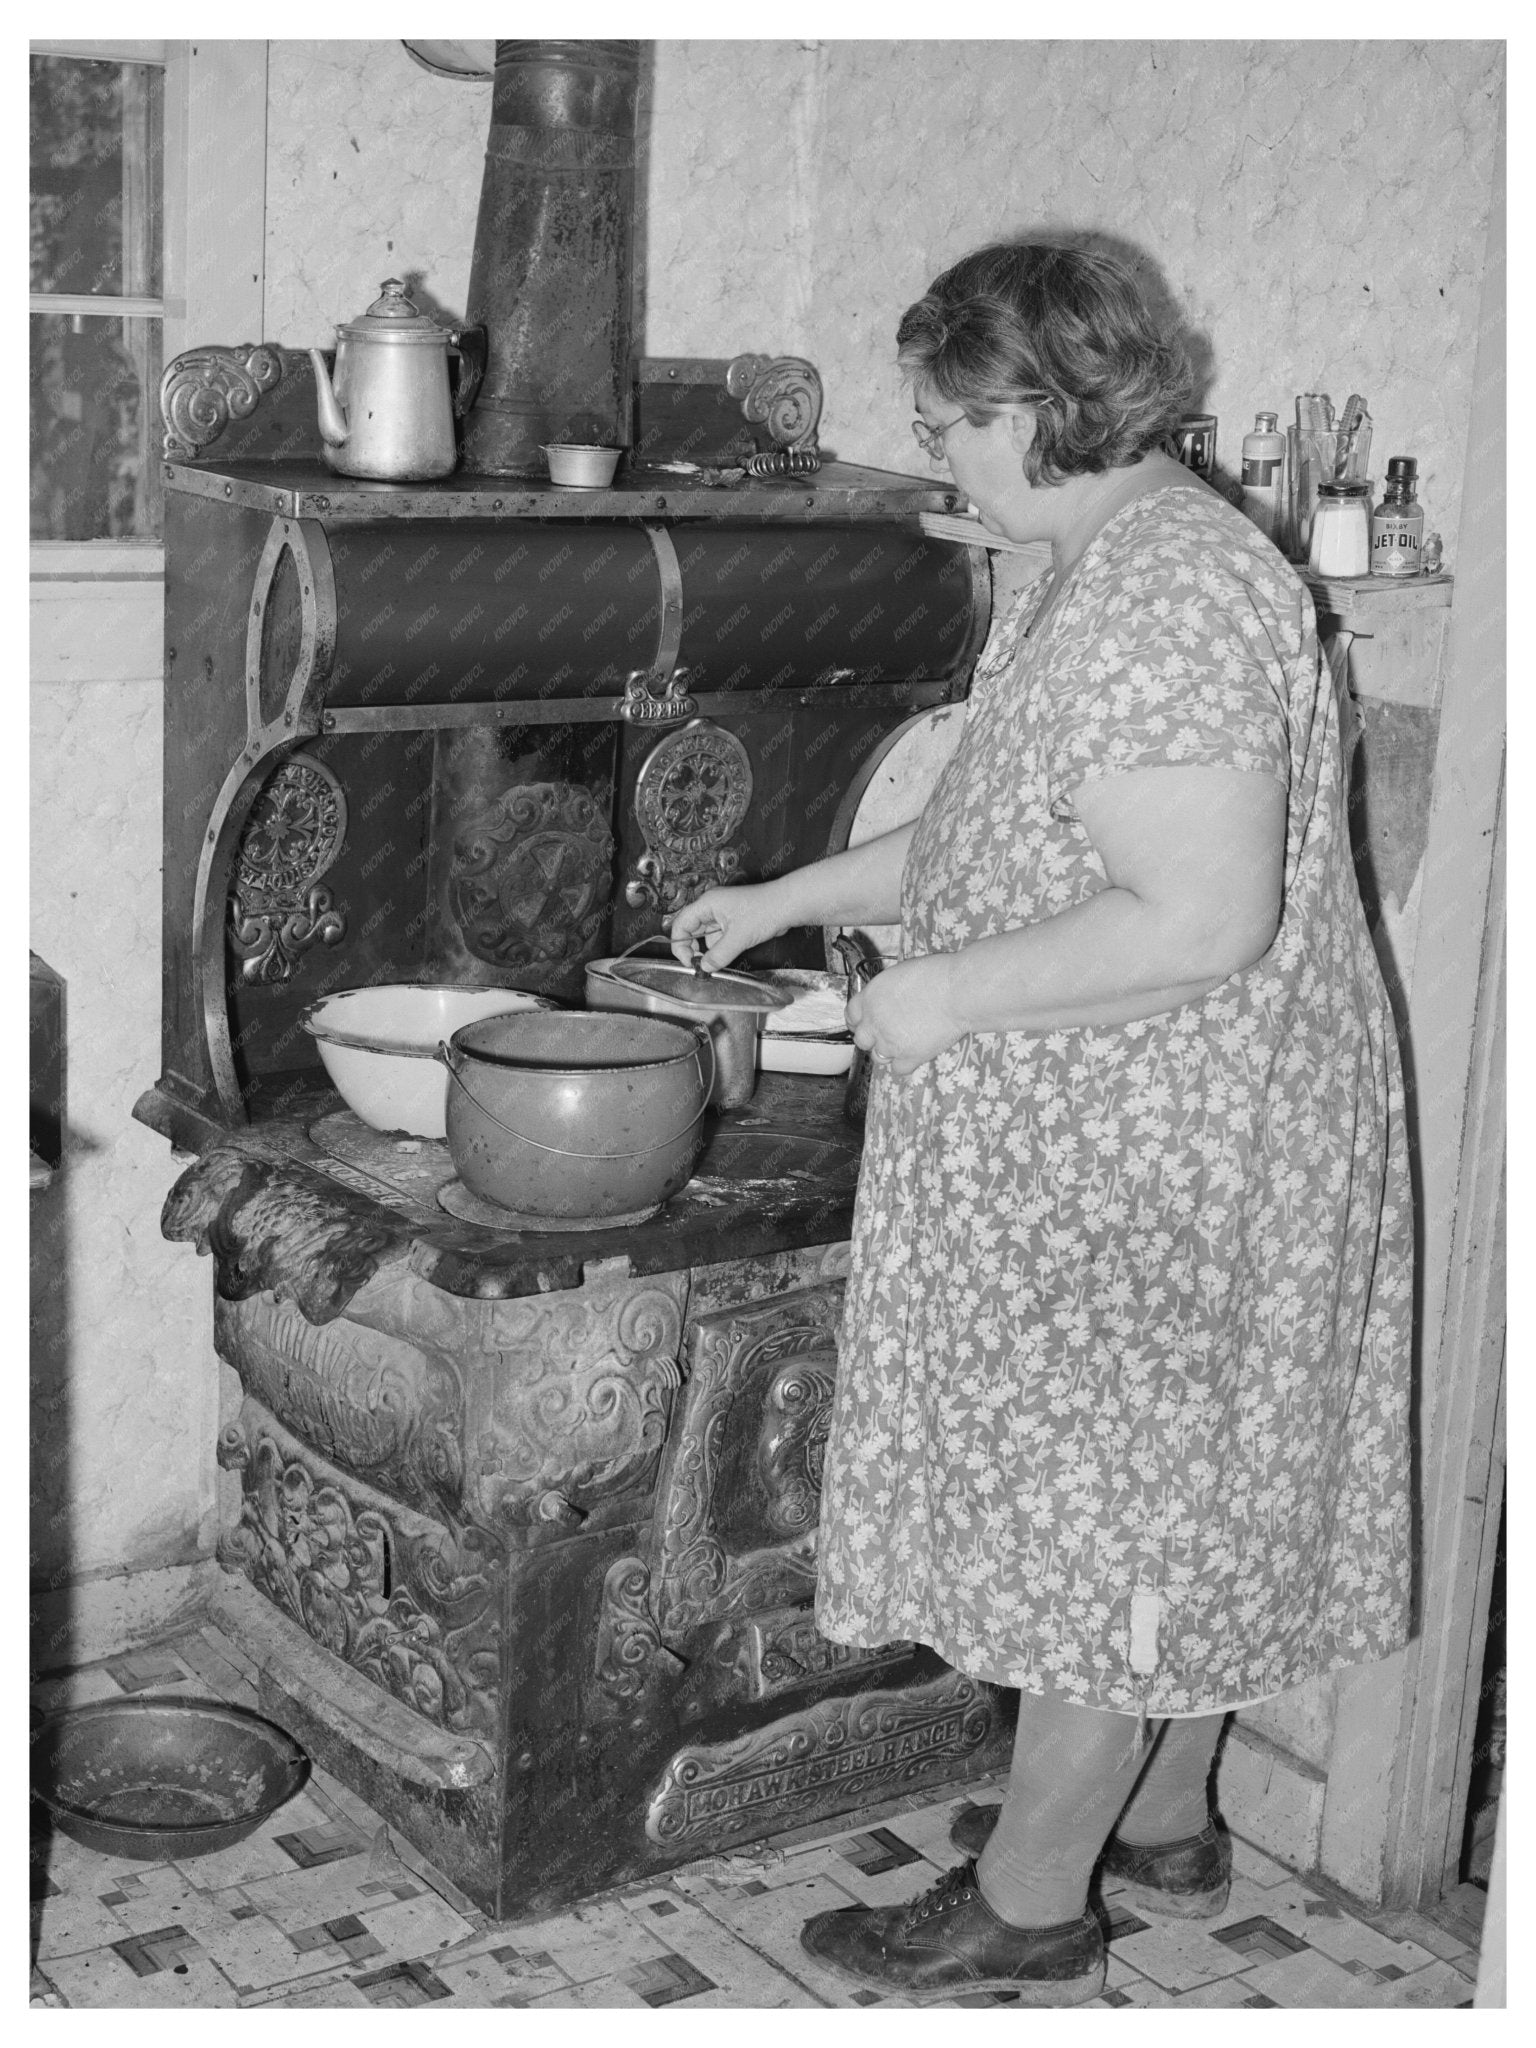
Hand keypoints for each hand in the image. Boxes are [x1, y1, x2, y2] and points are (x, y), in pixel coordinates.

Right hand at [665, 882, 787, 971]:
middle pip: (691, 930)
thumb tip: (704, 967)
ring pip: (707, 936)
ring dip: (710, 950)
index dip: (680, 945)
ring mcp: (723, 914)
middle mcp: (712, 907)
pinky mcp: (734, 921)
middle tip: (700, 966)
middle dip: (694, 949)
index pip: (681, 924)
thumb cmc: (765, 911)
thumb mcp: (738, 937)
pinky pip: (720, 936)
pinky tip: (726, 956)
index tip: (688, 962)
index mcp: (707, 904)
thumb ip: (718, 955)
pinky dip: (721, 948)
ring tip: (716, 962)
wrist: (788, 905)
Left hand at [845, 953, 967, 1076]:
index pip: (851, 1014)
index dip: (859, 1020)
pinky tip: (916, 1053)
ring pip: (878, 1057)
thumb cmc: (935, 975)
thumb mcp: (900, 975)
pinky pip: (897, 1070)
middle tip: (888, 1033)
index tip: (866, 1022)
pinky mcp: (909, 1057)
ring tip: (905, 1042)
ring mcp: (890, 1043)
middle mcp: (874, 1022)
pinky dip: (905, 1064)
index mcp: (870, 997)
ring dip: (888, 1052)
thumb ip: (886, 993)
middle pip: (861, 1039)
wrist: (957, 992)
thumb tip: (887, 1002)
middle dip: (872, 1037)